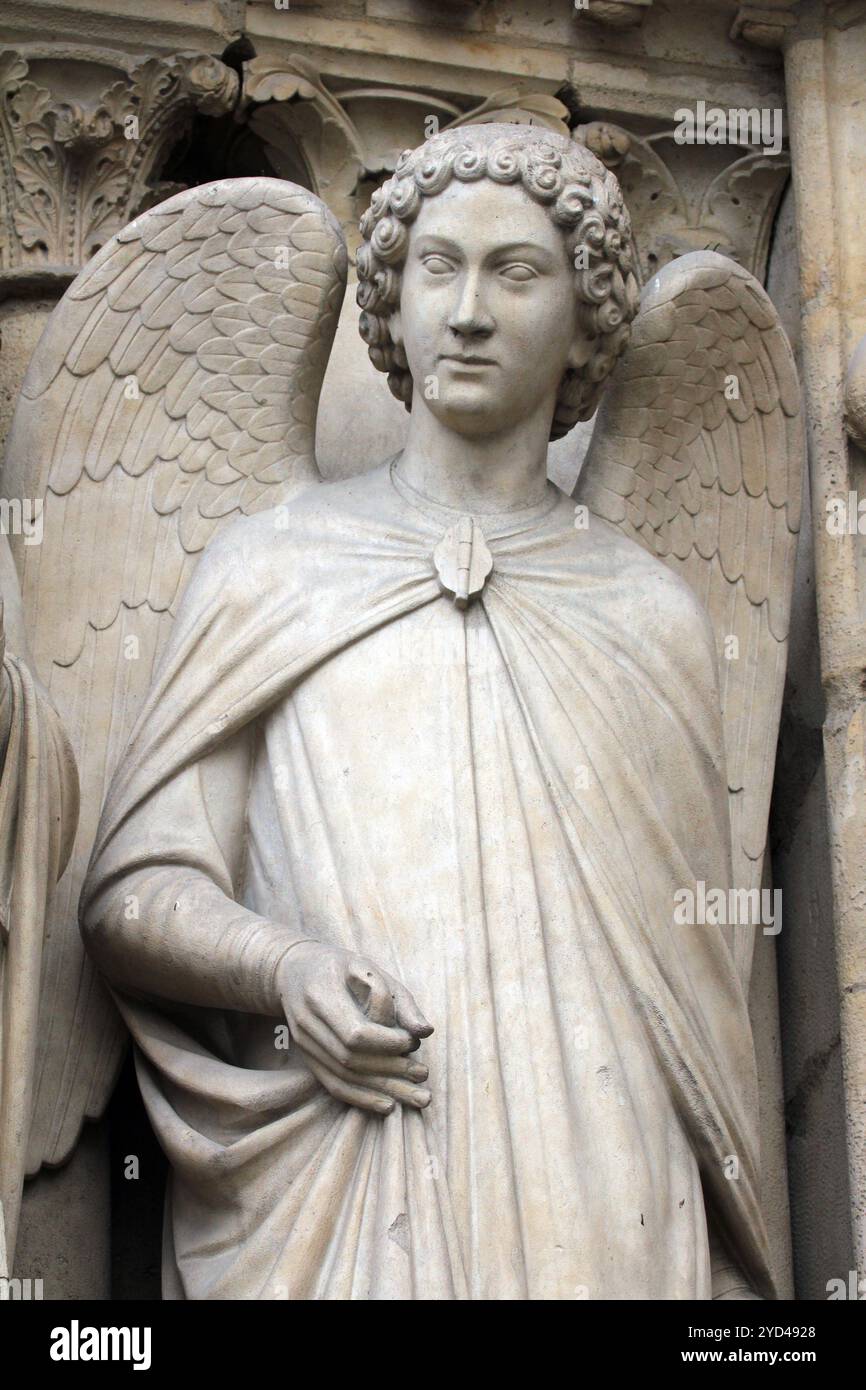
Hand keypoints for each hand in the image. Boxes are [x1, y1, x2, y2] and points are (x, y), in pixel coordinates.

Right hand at [277, 941, 432, 1115]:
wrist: (294, 971)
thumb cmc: (340, 966)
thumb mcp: (370, 969)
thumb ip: (398, 999)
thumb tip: (426, 1032)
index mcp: (321, 994)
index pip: (355, 1033)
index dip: (387, 1044)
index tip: (412, 1042)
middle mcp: (306, 1024)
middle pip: (350, 1060)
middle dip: (391, 1071)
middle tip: (423, 1074)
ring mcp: (303, 1045)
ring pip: (344, 1078)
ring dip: (383, 1090)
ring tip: (418, 1096)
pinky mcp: (308, 1059)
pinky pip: (333, 1086)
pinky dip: (362, 1099)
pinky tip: (389, 1105)